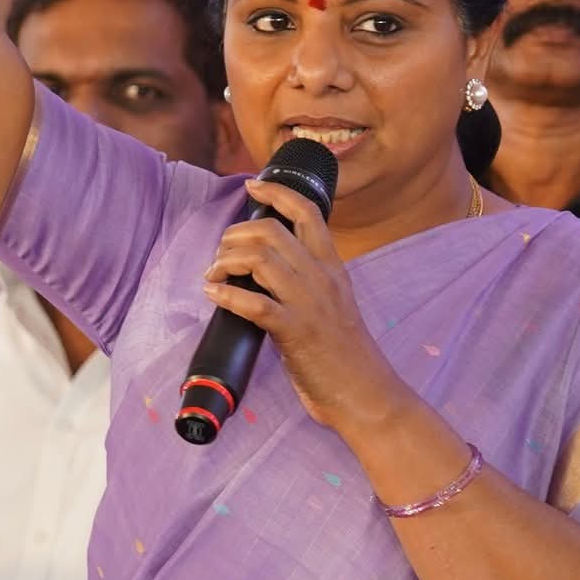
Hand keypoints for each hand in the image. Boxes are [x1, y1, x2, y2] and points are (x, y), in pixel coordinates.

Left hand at [202, 178, 407, 434]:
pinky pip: (254, 304)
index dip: (276, 192)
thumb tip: (265, 270)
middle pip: (271, 231)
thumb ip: (307, 282)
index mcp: (333, 267)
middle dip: (234, 235)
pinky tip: (213, 295)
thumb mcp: (333, 303)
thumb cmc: (344, 353)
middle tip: (221, 253)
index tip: (252, 186)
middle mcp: (322, 278)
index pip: (308, 212)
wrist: (366, 393)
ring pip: (260, 259)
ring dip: (225, 262)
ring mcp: (309, 304)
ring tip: (214, 276)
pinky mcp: (295, 333)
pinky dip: (226, 295)